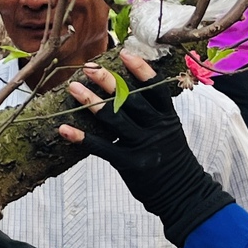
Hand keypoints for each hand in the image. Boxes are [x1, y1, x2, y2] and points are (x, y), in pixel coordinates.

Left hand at [59, 47, 233, 247]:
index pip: (156, 88)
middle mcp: (156, 129)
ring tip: (72, 88)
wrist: (183, 193)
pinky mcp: (129, 164)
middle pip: (130, 100)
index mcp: (167, 118)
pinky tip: (64, 128)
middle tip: (88, 67)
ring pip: (114, 119)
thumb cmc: (171, 158)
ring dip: (91, 102)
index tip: (124, 53)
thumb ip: (153, 112)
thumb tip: (128, 85)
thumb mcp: (169, 131)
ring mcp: (143, 146)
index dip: (141, 70)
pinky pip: (101, 147)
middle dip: (108, 81)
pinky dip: (81, 137)